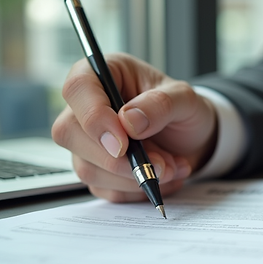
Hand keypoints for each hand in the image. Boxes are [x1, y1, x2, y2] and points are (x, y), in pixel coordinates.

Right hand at [52, 53, 217, 202]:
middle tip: (160, 164)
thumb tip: (129, 120)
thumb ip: (160, 104)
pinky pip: (104, 188)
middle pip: (69, 133)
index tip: (123, 143)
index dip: (94, 117)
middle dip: (117, 159)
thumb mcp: (185, 99)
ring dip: (133, 176)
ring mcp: (86, 140)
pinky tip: (162, 177)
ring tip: (171, 167)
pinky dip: (136, 189)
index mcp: (104, 74)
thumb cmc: (183, 109)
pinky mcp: (95, 168)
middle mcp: (87, 106)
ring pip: (86, 167)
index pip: (78, 88)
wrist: (192, 138)